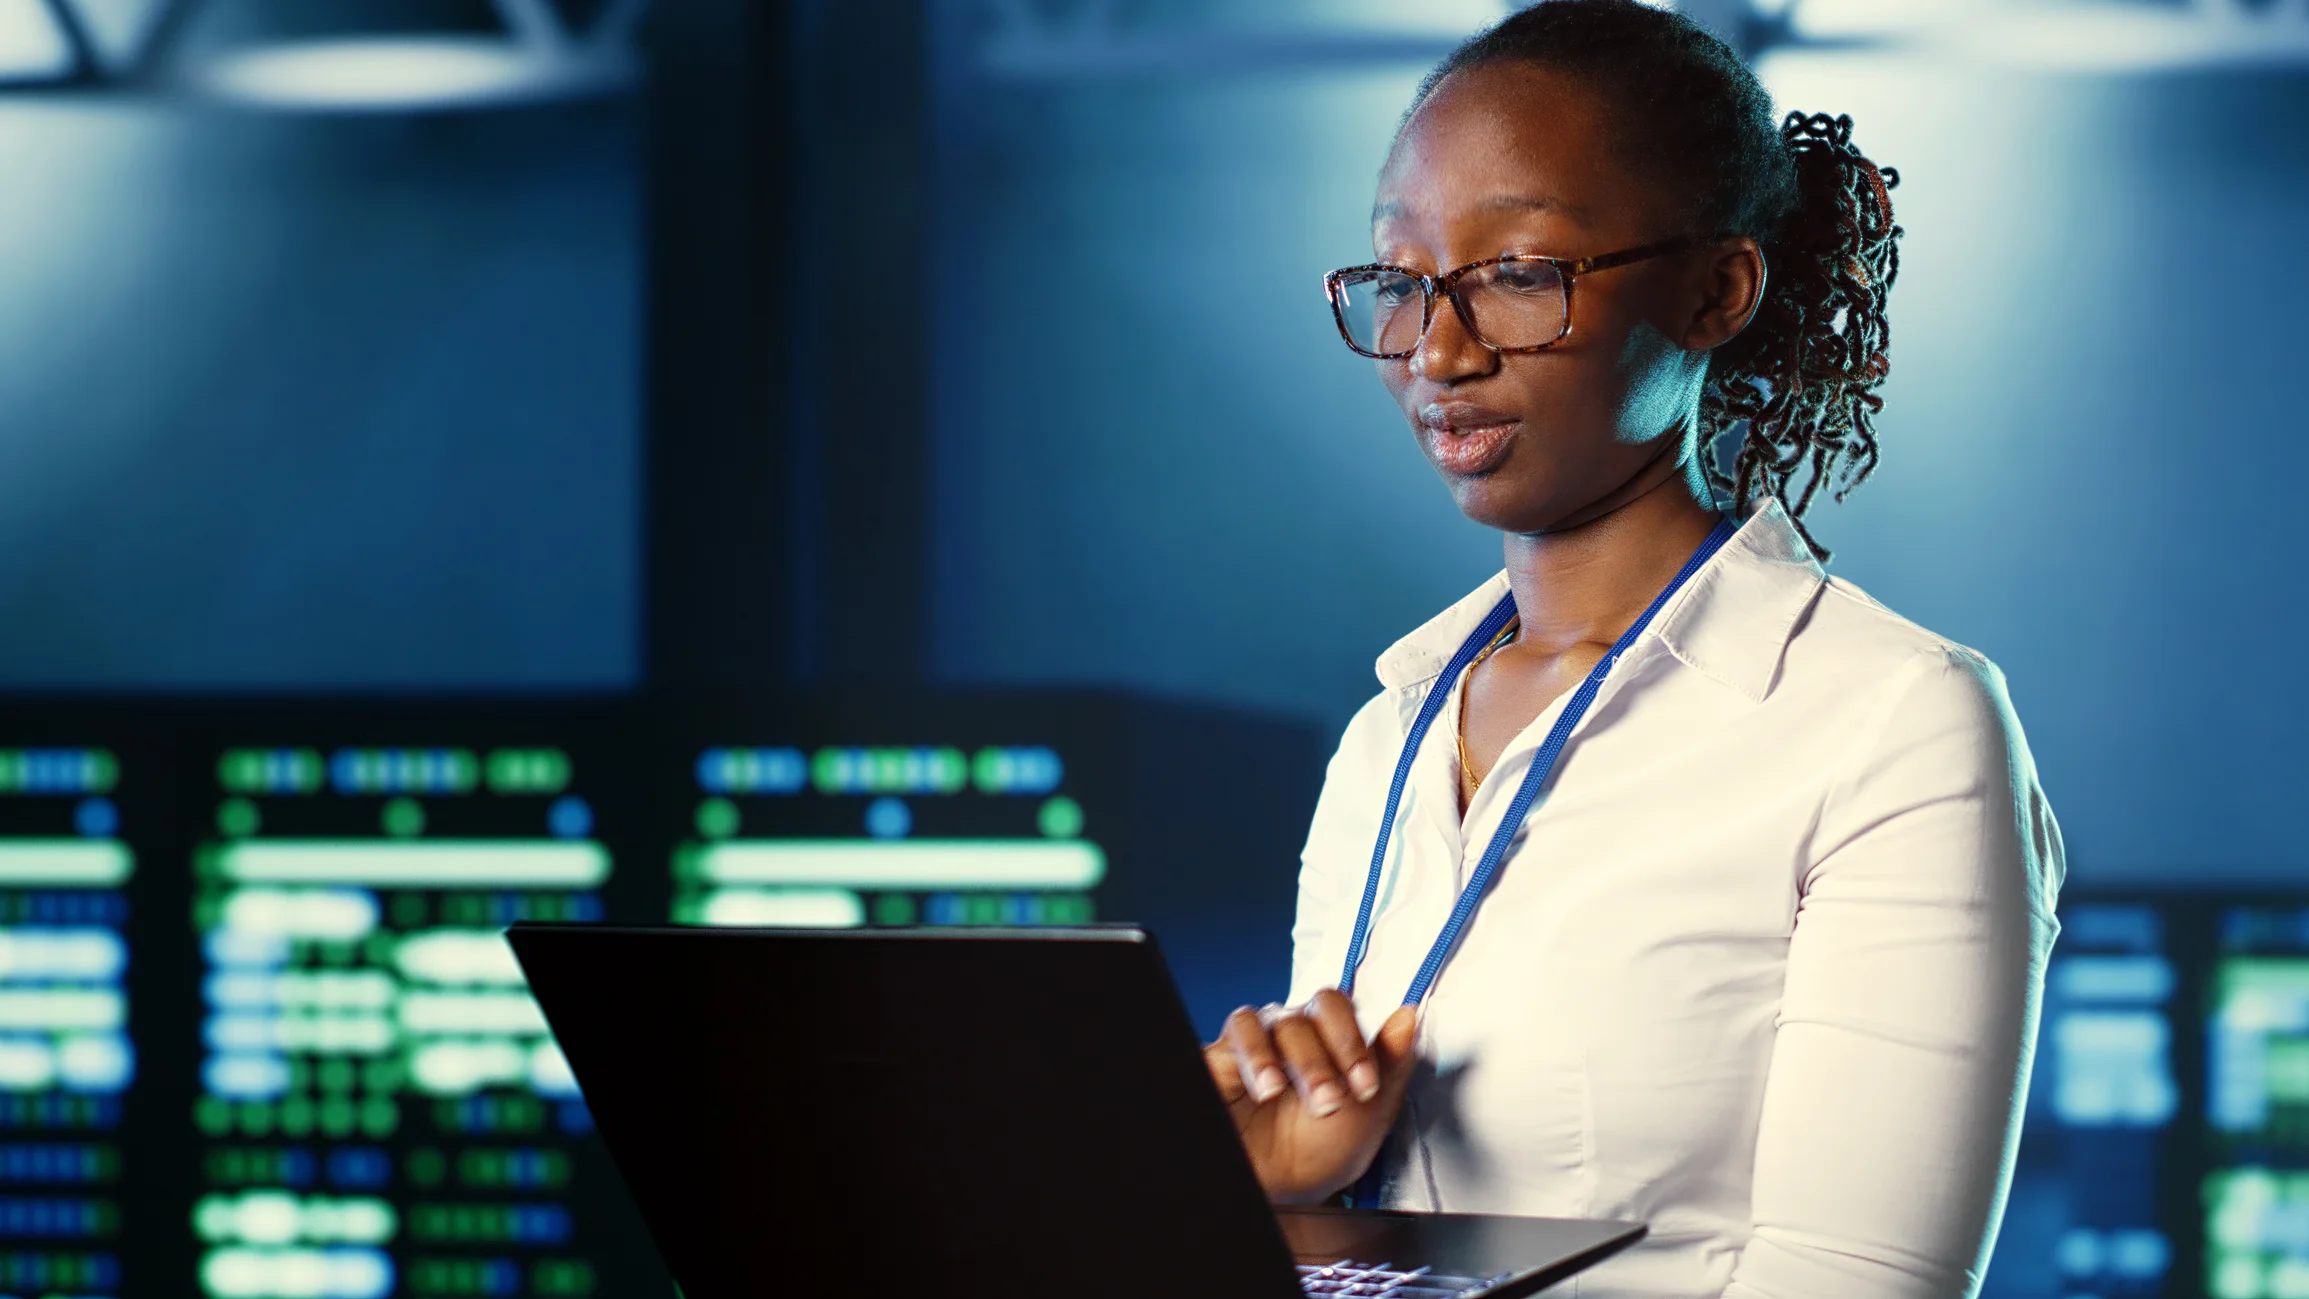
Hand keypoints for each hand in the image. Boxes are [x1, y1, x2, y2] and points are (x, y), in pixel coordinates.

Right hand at [1204, 989, 1419, 1204]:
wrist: (1279, 1194)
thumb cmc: (1321, 1153)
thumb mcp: (1369, 1114)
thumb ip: (1391, 1063)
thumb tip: (1407, 1016)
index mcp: (1327, 1038)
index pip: (1339, 1008)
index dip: (1353, 1040)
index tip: (1365, 1086)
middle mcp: (1292, 1033)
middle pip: (1312, 1012)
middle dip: (1327, 1061)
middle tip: (1331, 1102)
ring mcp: (1259, 1042)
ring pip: (1279, 1019)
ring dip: (1298, 1059)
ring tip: (1302, 1100)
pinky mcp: (1224, 1055)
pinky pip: (1240, 1029)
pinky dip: (1256, 1055)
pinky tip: (1267, 1089)